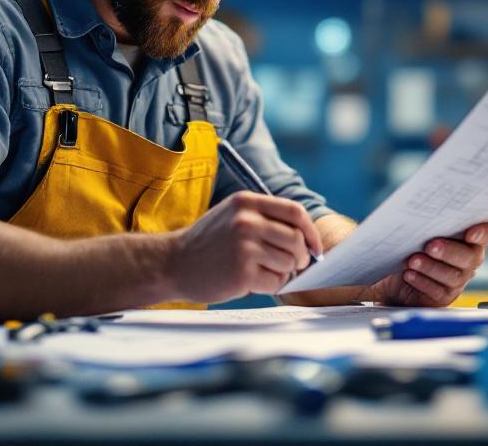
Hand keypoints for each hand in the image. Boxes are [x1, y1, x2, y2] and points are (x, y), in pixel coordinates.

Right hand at [166, 192, 323, 303]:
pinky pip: (275, 282)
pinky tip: (251, 281)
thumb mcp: (233, 216)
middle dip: (300, 257)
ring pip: (288, 263)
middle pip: (296, 239)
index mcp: (246, 202)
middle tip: (292, 265)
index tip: (314, 247)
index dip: (310, 231)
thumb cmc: (208, 243)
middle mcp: (246, 221)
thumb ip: (266, 219)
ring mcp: (244, 246)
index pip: (294, 211)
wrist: (172, 264)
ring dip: (281, 272)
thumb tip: (307, 239)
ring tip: (260, 270)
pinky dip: (270, 285)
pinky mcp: (242, 272)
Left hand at [361, 221, 487, 306]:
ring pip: (454, 276)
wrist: (395, 274)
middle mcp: (469, 258)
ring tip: (413, 260)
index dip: (484, 232)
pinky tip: (410, 275)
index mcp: (470, 237)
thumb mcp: (421, 230)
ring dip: (432, 267)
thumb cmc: (413, 245)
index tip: (471, 233)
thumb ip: (430, 222)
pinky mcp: (445, 296)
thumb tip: (420, 213)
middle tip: (430, 246)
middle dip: (449, 251)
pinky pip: (438, 291)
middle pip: (470, 257)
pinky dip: (423, 282)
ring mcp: (459, 279)